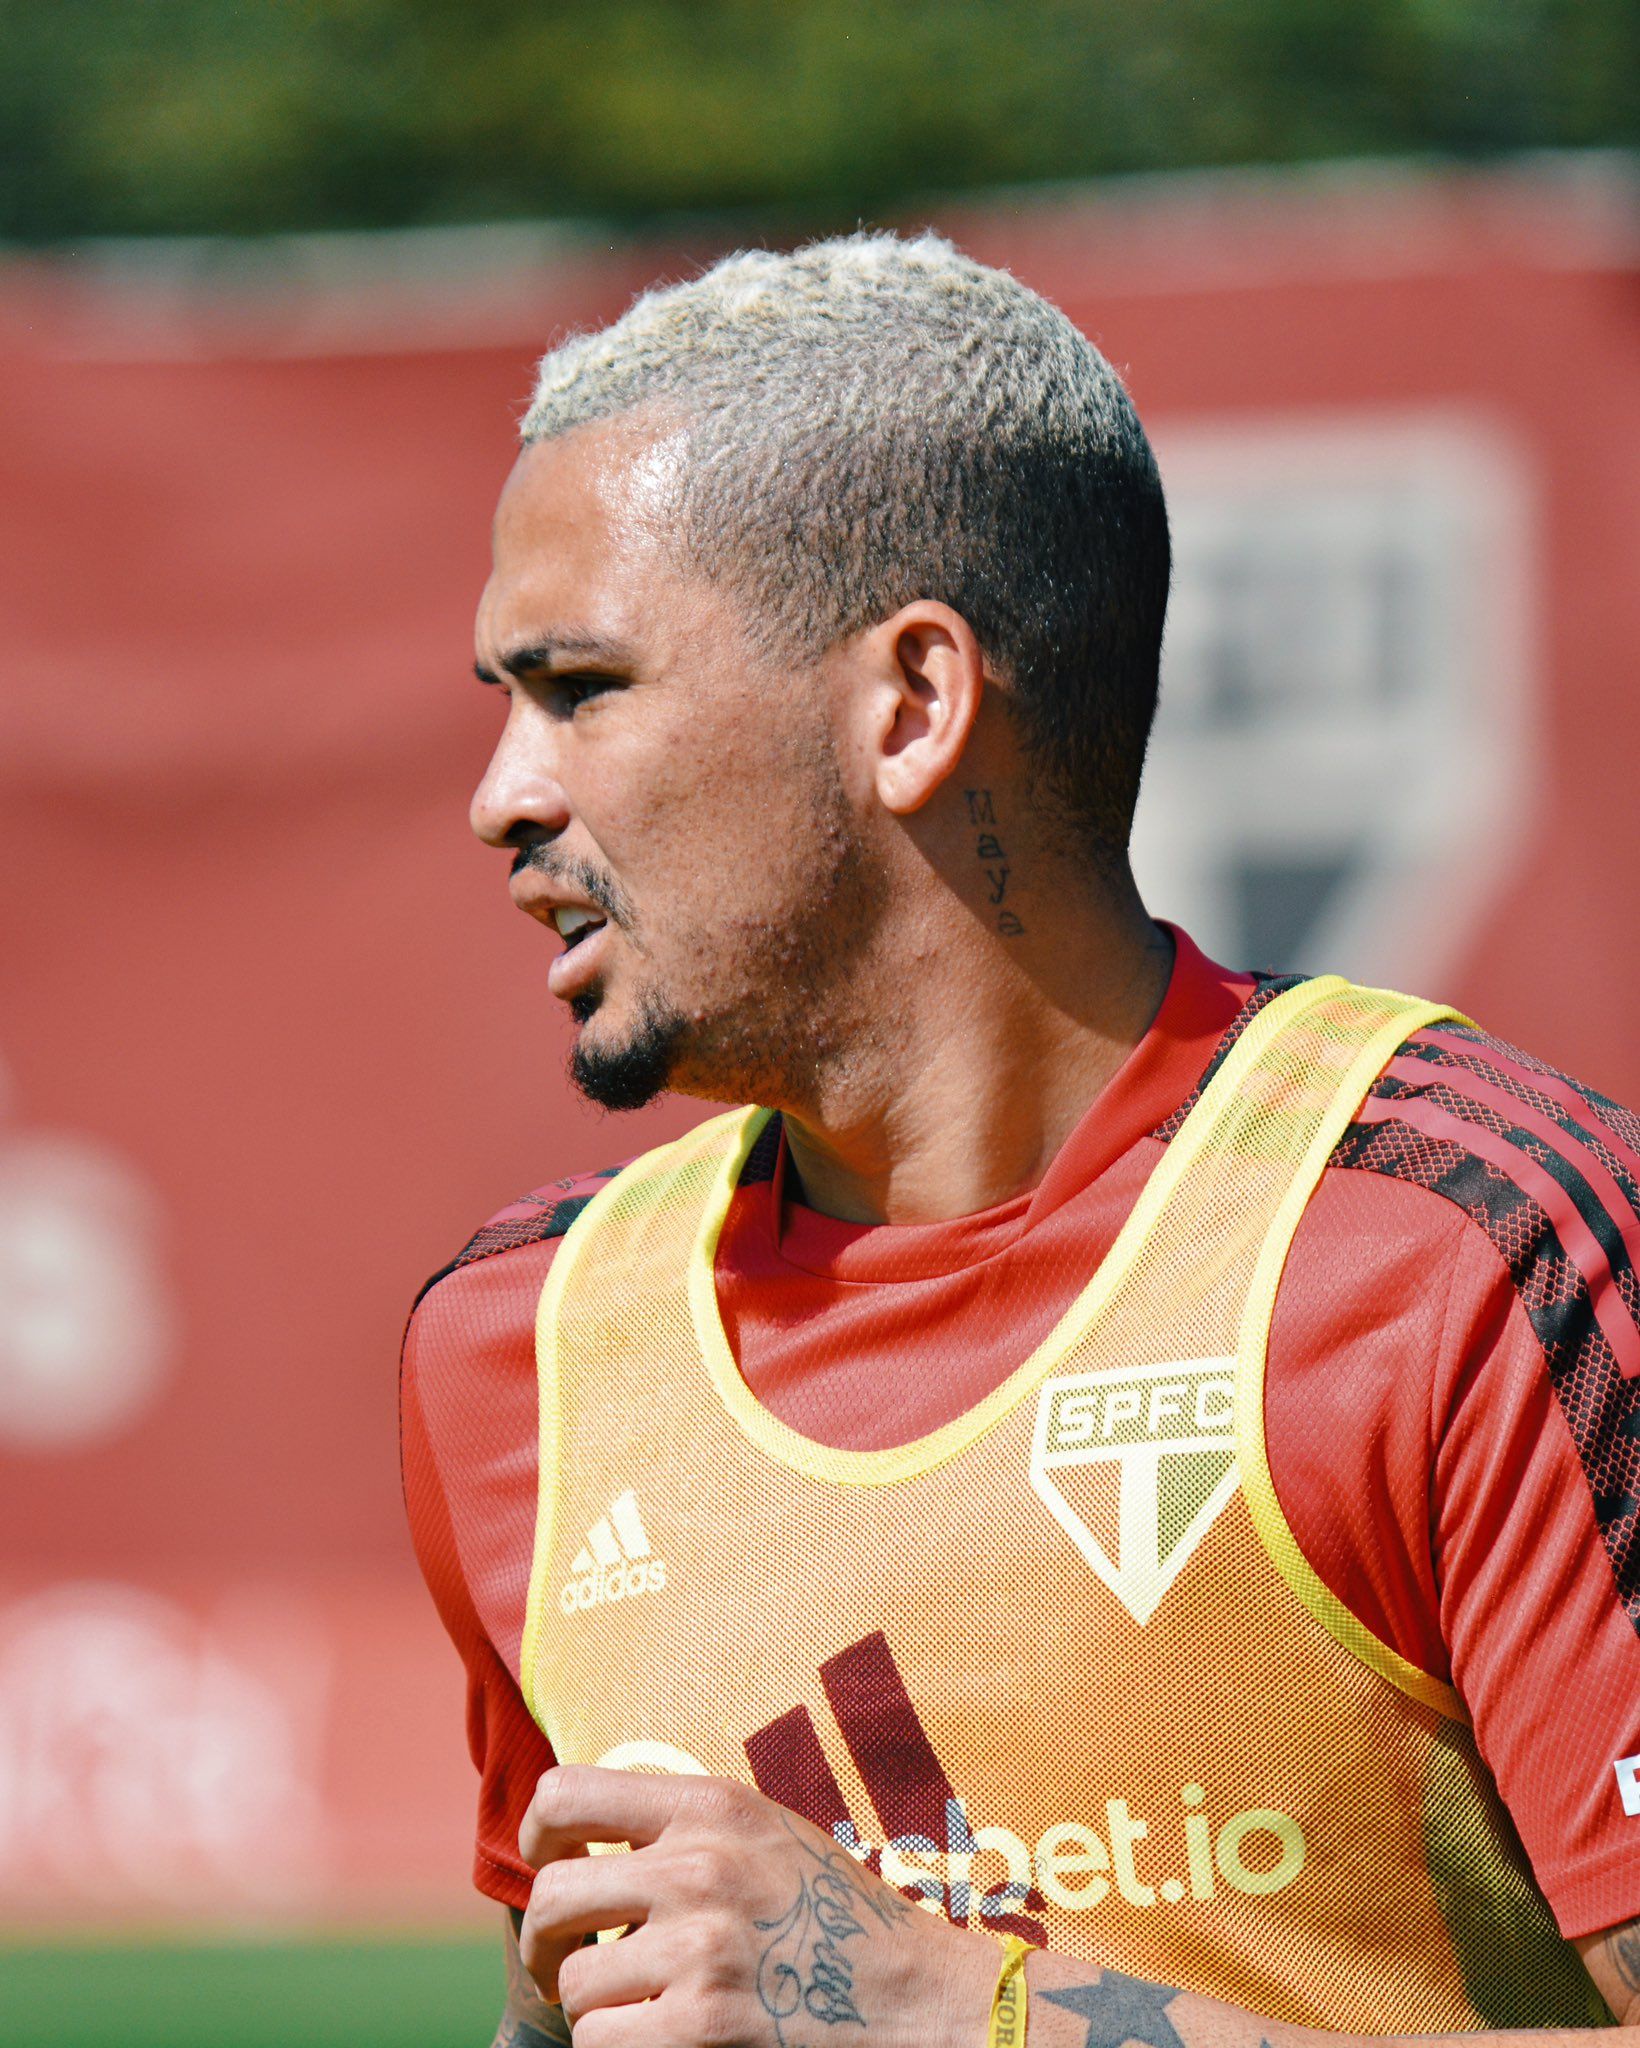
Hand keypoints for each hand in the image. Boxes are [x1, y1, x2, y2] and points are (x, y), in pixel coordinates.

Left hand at [517, 1764, 998, 2047]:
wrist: (921, 1999)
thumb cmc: (835, 1918)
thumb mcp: (767, 1835)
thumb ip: (686, 1824)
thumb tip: (581, 1834)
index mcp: (713, 1806)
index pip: (566, 1794)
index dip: (539, 1836)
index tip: (552, 1865)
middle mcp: (700, 1867)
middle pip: (553, 1898)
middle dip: (547, 1941)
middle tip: (569, 1962)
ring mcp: (701, 1950)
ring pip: (573, 1983)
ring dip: (593, 2008)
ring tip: (637, 2007)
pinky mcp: (701, 2028)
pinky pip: (599, 2041)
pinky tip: (660, 2039)